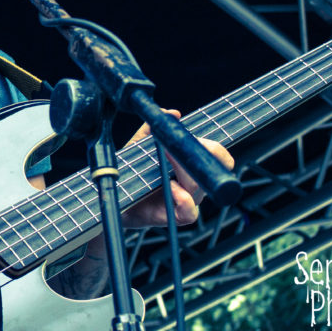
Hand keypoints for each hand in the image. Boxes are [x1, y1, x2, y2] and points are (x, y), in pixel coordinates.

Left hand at [121, 110, 233, 227]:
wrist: (113, 198)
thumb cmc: (131, 172)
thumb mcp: (138, 146)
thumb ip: (151, 129)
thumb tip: (172, 113)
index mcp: (189, 167)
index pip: (217, 160)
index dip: (218, 153)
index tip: (203, 143)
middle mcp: (192, 185)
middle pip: (210, 172)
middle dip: (197, 157)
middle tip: (174, 148)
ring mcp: (184, 202)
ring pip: (198, 190)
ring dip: (184, 174)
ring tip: (166, 162)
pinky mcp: (173, 217)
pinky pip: (190, 213)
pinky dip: (185, 202)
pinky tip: (173, 190)